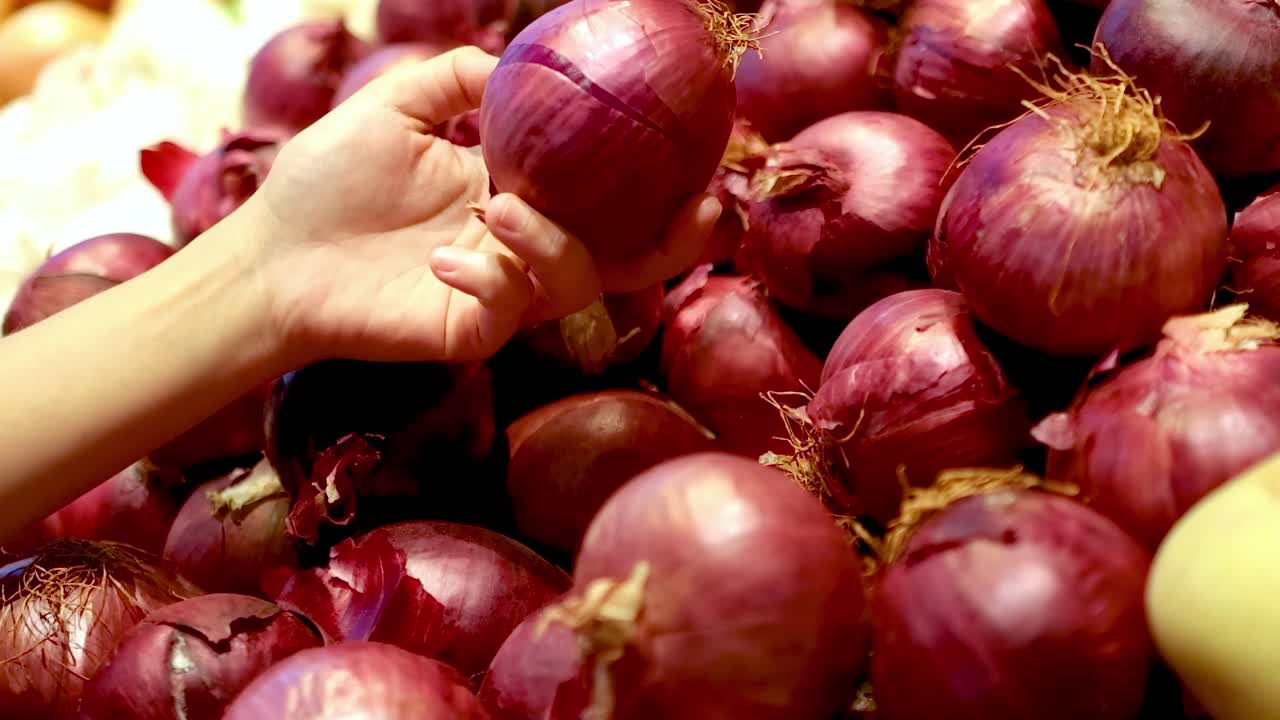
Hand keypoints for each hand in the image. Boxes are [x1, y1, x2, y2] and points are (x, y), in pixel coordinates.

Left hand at [231, 47, 719, 366]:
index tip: (701, 158)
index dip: (660, 185)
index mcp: (517, 193)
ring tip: (497, 207)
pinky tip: (441, 260)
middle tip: (700, 210)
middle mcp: (523, 246)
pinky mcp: (468, 332)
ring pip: (574, 280)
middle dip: (673, 242)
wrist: (270, 254)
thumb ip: (458, 80)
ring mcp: (501, 294)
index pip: (606, 197)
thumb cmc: (327, 182)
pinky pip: (508, 314)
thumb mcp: (395, 107)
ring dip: (552, 244)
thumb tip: (517, 65)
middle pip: (625, 256)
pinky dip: (486, 282)